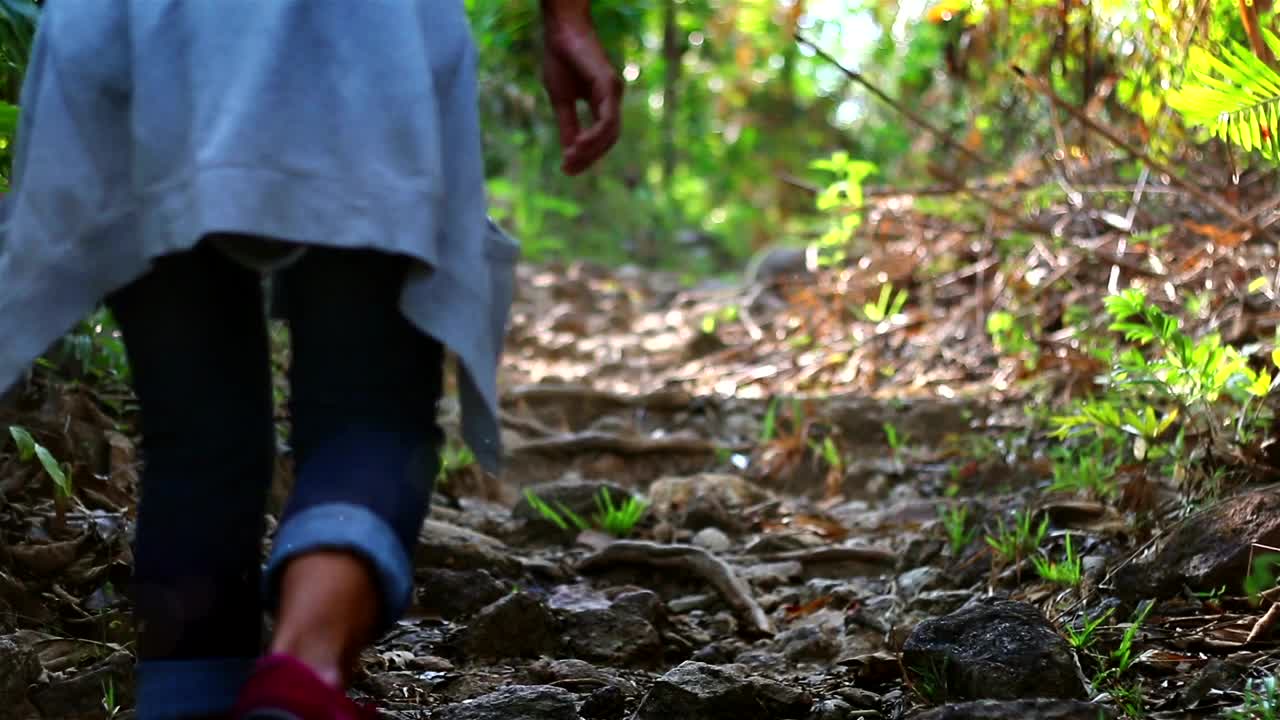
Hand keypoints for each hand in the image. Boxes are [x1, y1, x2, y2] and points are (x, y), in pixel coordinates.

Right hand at [541, 8, 622, 174]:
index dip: (587, 156)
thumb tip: (569, 153)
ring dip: (592, 150)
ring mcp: (613, 92)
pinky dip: (595, 134)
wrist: (560, 33)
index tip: (567, 170)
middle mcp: (612, 99)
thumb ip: (568, 126)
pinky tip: (579, 144)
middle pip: (609, 139)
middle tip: (568, 169)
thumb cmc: (561, 60)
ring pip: (611, 132)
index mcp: (603, 103)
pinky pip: (608, 118)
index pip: (601, 137)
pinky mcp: (609, 86)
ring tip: (571, 159)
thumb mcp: (561, 101)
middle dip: (589, 157)